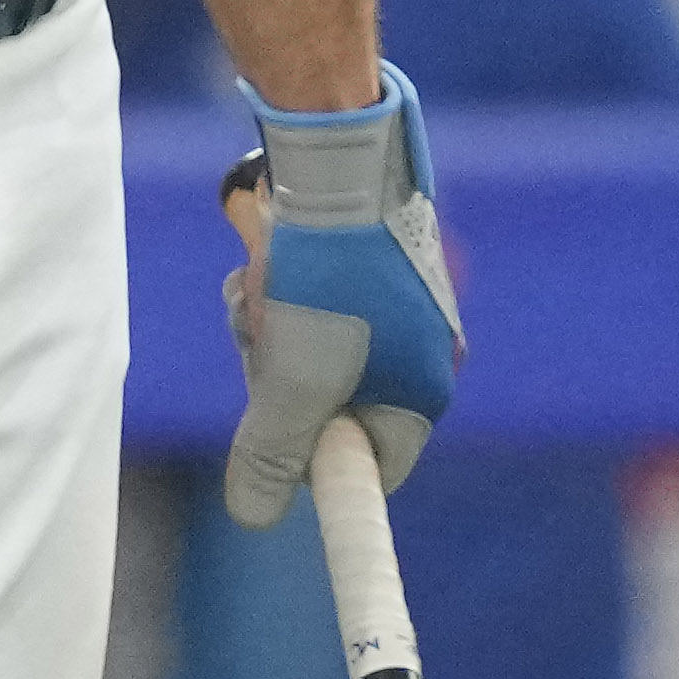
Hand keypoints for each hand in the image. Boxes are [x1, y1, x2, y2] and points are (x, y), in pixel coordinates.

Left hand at [217, 73, 461, 521]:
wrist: (338, 161)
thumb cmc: (328, 278)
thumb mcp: (291, 380)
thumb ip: (272, 453)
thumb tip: (253, 516)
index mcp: (424, 387)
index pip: (372, 465)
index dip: (317, 464)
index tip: (273, 447)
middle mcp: (418, 348)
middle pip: (330, 407)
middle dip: (281, 382)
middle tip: (263, 343)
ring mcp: (390, 303)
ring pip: (307, 351)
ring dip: (269, 331)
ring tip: (264, 291)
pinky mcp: (358, 263)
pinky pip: (305, 303)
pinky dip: (276, 292)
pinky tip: (264, 262)